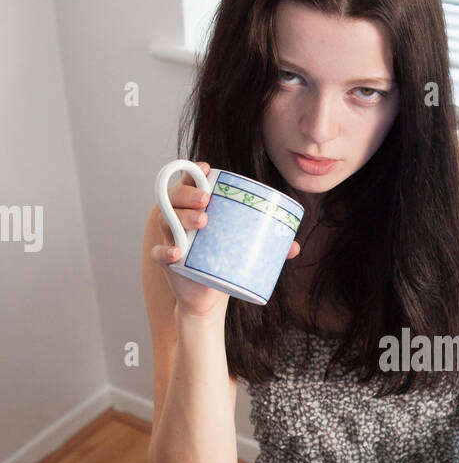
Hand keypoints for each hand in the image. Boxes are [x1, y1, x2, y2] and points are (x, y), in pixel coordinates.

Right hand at [152, 163, 301, 316]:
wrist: (209, 294)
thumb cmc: (224, 262)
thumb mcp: (245, 249)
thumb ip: (269, 245)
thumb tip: (295, 247)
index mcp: (195, 208)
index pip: (188, 182)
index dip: (192, 171)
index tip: (205, 168)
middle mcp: (178, 218)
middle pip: (175, 197)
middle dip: (188, 194)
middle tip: (207, 199)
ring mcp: (170, 238)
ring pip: (166, 220)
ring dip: (181, 217)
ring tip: (202, 220)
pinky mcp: (167, 261)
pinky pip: (159, 253)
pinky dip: (165, 252)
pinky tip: (176, 253)